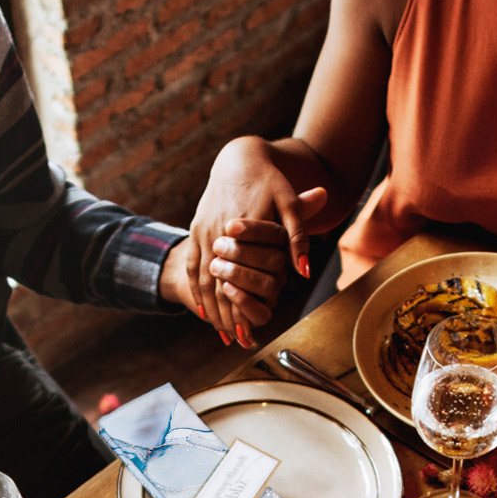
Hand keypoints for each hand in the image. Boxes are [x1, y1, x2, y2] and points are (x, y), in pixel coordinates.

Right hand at [180, 137, 326, 339]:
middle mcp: (215, 231)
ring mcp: (202, 230)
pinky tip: (202, 308)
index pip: (235, 277)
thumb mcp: (289, 206)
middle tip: (232, 339)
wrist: (239, 158)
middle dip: (223, 313)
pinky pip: (192, 264)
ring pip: (201, 276)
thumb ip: (298, 238)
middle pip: (215, 282)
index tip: (246, 332)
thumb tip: (303, 271)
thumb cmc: (270, 182)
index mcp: (238, 229)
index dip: (239, 306)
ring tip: (219, 330)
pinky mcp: (196, 228)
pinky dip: (196, 288)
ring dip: (209, 305)